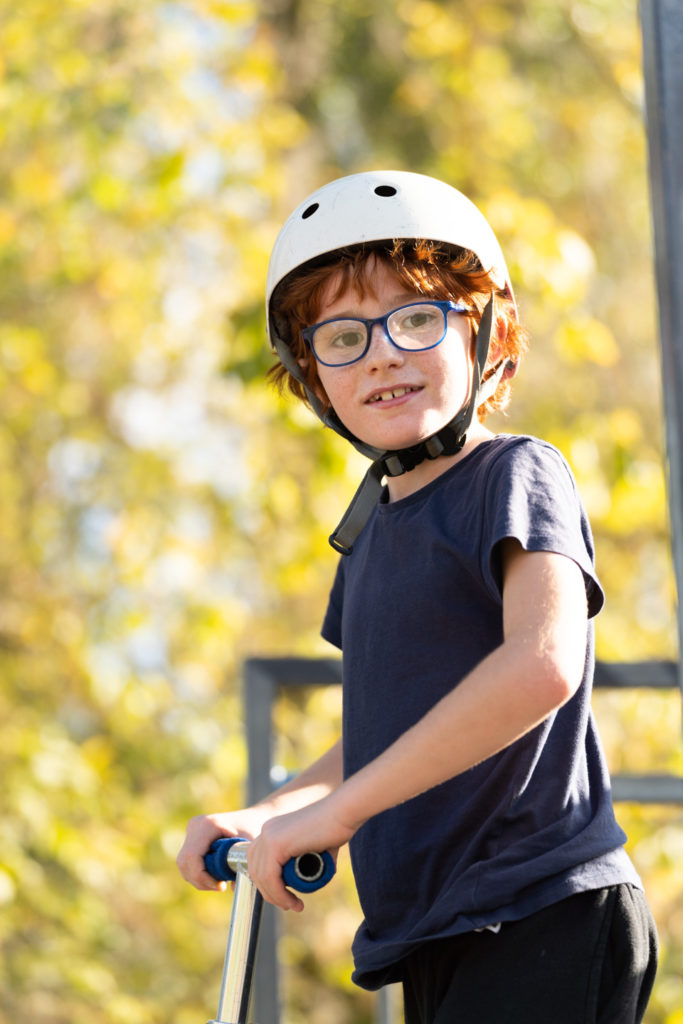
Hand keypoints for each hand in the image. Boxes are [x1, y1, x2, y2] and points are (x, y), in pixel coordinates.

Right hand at [176, 808, 271, 890]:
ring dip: (198, 879)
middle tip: (220, 886)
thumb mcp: (250, 847)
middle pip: (185, 862)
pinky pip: (186, 861)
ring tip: (219, 882)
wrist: (253, 817)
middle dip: (200, 880)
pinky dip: (197, 873)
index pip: (192, 856)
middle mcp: (196, 825)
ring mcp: (192, 830)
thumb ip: (242, 867)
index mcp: (207, 825)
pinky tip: (214, 876)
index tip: (220, 885)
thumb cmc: (254, 830)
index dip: (201, 876)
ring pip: (184, 864)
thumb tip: (233, 887)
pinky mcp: (192, 837)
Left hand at [246, 796, 356, 912]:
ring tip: (294, 905)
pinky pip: (270, 877)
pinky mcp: (276, 844)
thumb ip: (312, 860)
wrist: (344, 812)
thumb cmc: (337, 826)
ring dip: (276, 897)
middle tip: (291, 904)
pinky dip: (279, 894)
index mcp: (272, 830)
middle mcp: (266, 831)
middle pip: (256, 871)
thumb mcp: (316, 846)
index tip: (286, 897)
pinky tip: (292, 901)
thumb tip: (315, 879)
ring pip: (262, 877)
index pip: (258, 863)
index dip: (268, 884)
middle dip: (270, 893)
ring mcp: (269, 836)